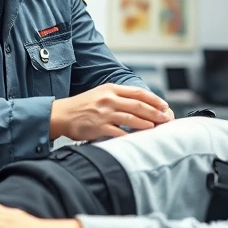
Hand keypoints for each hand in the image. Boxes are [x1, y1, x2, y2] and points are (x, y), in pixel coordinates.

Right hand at [50, 84, 170, 140]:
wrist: (62, 114)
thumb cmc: (83, 105)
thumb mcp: (101, 93)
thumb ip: (119, 96)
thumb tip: (140, 103)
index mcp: (111, 89)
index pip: (138, 93)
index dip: (153, 99)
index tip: (164, 105)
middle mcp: (109, 99)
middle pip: (138, 105)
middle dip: (155, 112)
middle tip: (166, 118)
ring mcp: (104, 113)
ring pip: (132, 118)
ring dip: (147, 123)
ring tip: (156, 127)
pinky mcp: (99, 127)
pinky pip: (119, 132)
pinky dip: (130, 135)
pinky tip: (139, 137)